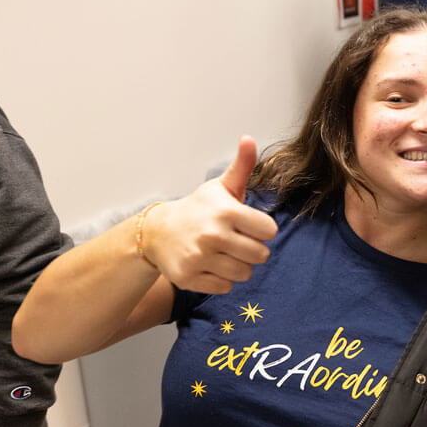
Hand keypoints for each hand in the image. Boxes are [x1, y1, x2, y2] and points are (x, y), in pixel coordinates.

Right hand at [142, 136, 277, 293]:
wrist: (157, 232)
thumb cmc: (198, 208)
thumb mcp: (221, 186)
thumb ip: (242, 166)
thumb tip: (249, 139)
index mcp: (226, 212)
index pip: (269, 231)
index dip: (262, 229)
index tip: (248, 225)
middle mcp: (212, 235)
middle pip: (261, 255)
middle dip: (253, 250)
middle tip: (236, 241)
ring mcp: (199, 258)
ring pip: (244, 274)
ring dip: (238, 266)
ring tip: (224, 253)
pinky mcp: (189, 278)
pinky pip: (225, 287)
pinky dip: (222, 279)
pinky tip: (210, 265)